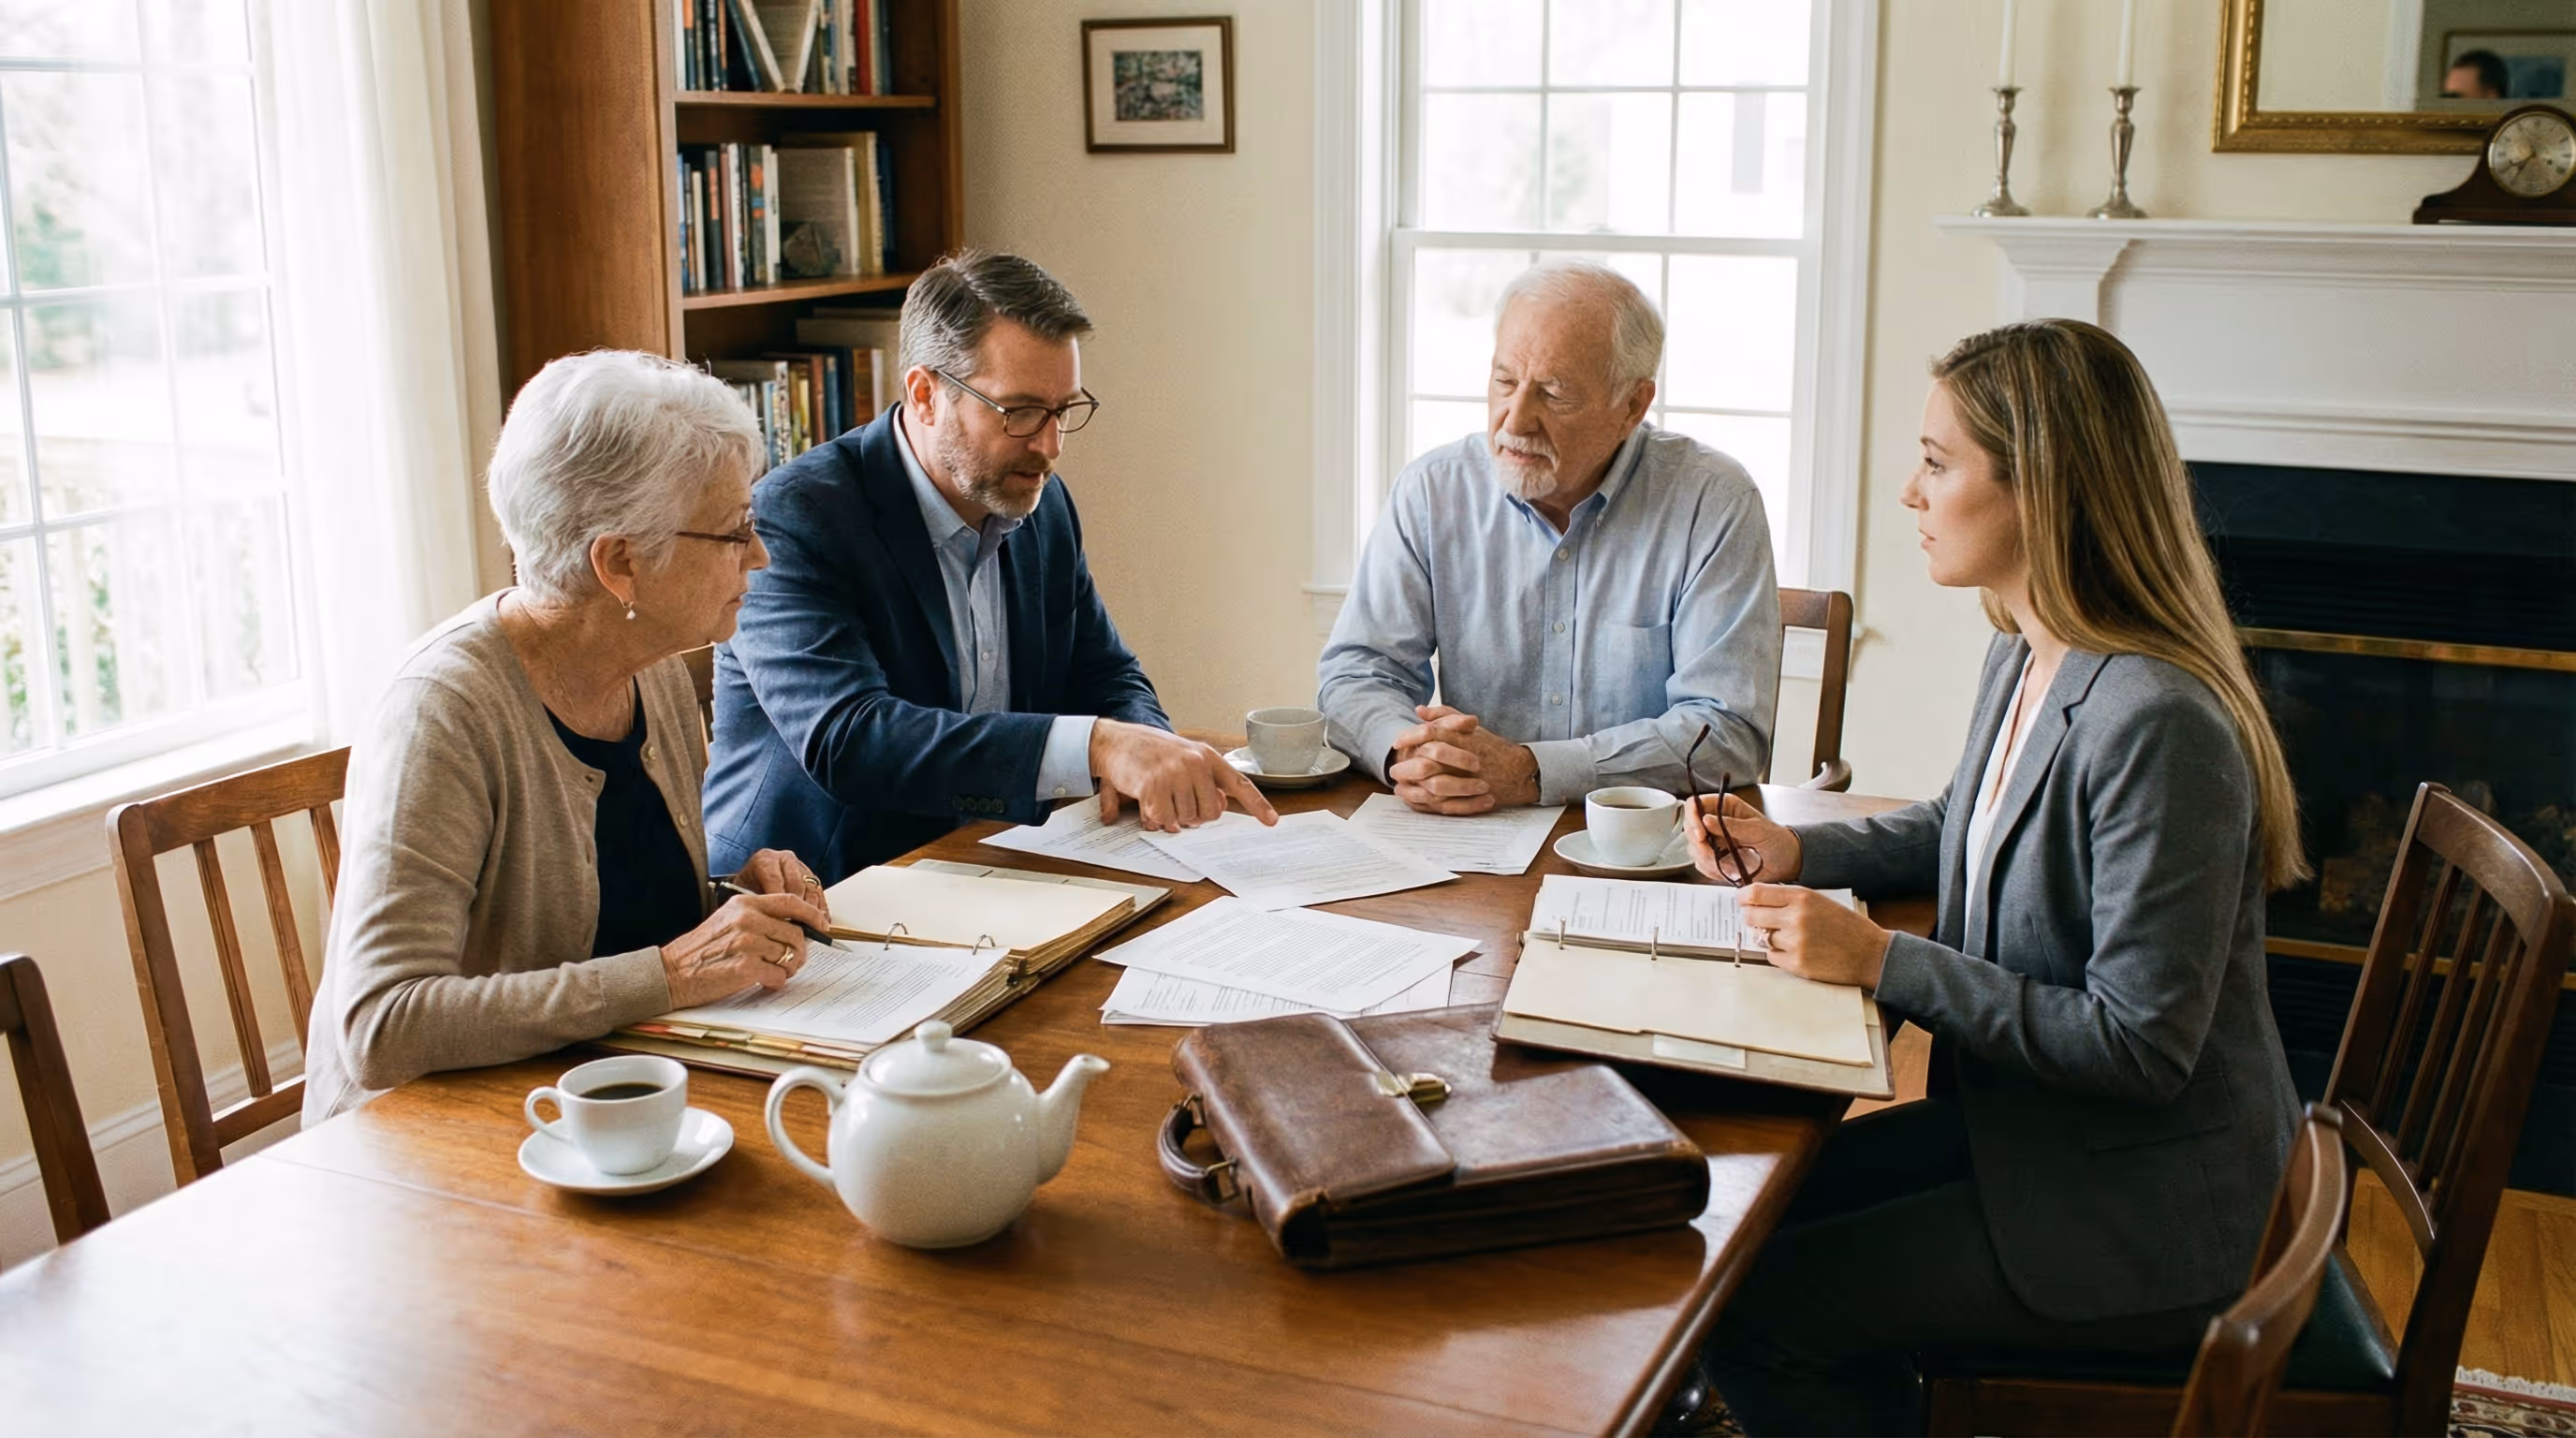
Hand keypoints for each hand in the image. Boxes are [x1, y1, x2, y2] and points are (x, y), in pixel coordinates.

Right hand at [659, 893, 830, 1008]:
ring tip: (773, 973)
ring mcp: (747, 943)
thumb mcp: (727, 921)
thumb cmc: (700, 950)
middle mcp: (748, 920)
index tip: (823, 925)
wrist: (671, 972)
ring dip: (787, 969)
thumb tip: (795, 928)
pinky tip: (762, 983)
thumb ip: (758, 919)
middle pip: (796, 934)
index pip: (790, 902)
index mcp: (744, 904)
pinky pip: (778, 976)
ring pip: (789, 956)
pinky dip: (775, 983)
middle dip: (799, 952)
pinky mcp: (745, 967)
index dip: (812, 914)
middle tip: (791, 962)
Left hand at [732, 847, 830, 920]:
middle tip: (797, 927)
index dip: (779, 901)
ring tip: (810, 927)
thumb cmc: (746, 890)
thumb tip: (770, 920)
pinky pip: (820, 892)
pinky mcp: (812, 877)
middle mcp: (784, 859)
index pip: (774, 880)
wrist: (752, 883)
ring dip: (812, 909)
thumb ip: (756, 903)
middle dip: (798, 907)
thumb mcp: (744, 894)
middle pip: (796, 884)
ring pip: (811, 888)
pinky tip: (821, 922)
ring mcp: (800, 866)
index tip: (781, 920)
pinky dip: (821, 909)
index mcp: (765, 860)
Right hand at [1092, 719, 1278, 832]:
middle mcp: (1195, 763)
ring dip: (1171, 817)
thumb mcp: (1183, 760)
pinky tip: (1146, 801)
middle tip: (1176, 801)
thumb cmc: (1151, 753)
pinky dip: (1154, 818)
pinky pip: (1163, 820)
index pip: (1239, 783)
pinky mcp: (1153, 786)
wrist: (1116, 741)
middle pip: (1209, 814)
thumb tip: (1218, 805)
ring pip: (1186, 820)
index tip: (1272, 821)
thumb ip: (1205, 782)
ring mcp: (1175, 774)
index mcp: (1207, 757)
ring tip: (1159, 797)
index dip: (1257, 804)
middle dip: (1193, 816)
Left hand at [1387, 705, 1538, 812]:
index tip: (1396, 743)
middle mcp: (1464, 761)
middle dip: (1406, 767)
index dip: (1409, 738)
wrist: (1517, 771)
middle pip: (1427, 763)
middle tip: (1393, 769)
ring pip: (1433, 787)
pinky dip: (1424, 803)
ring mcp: (1467, 782)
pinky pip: (1442, 804)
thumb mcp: (1469, 726)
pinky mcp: (1469, 799)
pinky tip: (1413, 799)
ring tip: (1398, 786)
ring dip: (1412, 788)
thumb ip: (1445, 715)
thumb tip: (1419, 710)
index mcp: (1463, 739)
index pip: (1430, 734)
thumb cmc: (1490, 746)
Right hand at [1684, 793, 1803, 884]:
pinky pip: (1702, 864)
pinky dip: (1711, 869)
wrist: (1787, 861)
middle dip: (1699, 844)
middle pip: (1689, 828)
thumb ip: (1731, 825)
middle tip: (1711, 853)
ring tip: (1727, 863)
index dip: (1692, 818)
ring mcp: (1714, 841)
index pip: (1695, 805)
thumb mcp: (1757, 829)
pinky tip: (1727, 869)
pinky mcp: (1715, 858)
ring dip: (1706, 859)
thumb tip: (1707, 819)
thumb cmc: (1777, 840)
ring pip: (1693, 848)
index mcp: (1725, 808)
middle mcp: (1715, 823)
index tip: (1700, 834)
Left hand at [1739, 883, 1892, 988]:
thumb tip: (1757, 900)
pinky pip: (1771, 957)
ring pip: (1761, 938)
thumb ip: (1790, 899)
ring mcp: (1795, 942)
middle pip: (1752, 916)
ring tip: (1788, 937)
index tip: (1741, 900)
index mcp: (1802, 897)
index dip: (1743, 897)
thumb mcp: (1820, 901)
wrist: (1870, 953)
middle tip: (1756, 919)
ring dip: (1768, 937)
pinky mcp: (1797, 964)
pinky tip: (1794, 950)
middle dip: (1750, 917)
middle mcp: (1795, 918)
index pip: (1756, 893)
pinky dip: (1777, 954)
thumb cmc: (1846, 926)